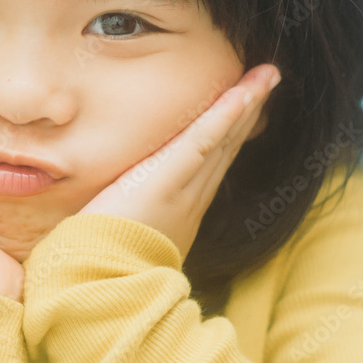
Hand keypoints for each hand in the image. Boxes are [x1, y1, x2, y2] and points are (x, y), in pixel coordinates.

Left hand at [75, 64, 281, 262]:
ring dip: (247, 103)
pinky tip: (243, 93)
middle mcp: (191, 198)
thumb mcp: (114, 234)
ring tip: (268, 74)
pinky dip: (225, 116)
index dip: (228, 132)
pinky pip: (203, 141)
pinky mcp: (167, 181)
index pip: (209, 162)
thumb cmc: (95, 263)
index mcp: (179, 210)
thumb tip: (103, 209)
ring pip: (222, 138)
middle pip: (225, 144)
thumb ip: (118, 217)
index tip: (243, 108)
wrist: (94, 288)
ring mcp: (183, 190)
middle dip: (248, 110)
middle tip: (268, 79)